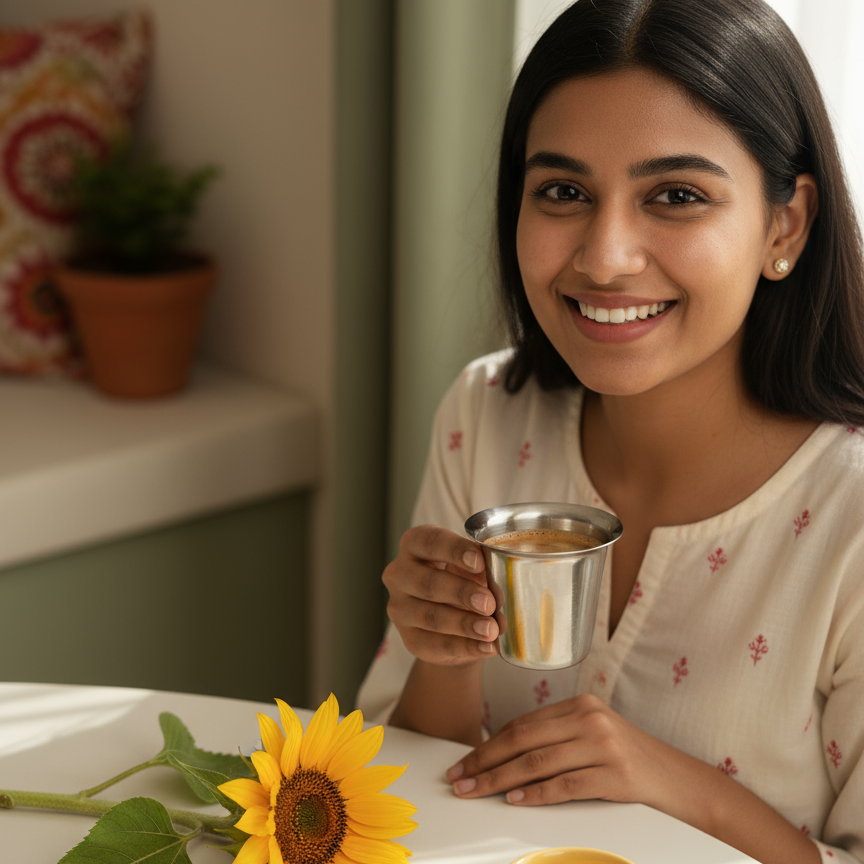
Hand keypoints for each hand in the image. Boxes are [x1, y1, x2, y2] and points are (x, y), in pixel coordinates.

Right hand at [383, 524, 500, 665]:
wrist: (453, 622)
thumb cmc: (464, 579)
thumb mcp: (473, 568)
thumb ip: (484, 572)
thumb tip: (501, 591)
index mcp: (414, 544)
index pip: (428, 541)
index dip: (453, 550)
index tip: (479, 562)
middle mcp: (398, 574)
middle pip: (426, 582)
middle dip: (461, 592)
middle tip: (489, 602)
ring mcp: (400, 608)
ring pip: (430, 616)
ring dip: (463, 624)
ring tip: (491, 629)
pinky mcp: (409, 639)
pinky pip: (434, 644)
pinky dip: (465, 646)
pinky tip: (487, 646)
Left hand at [445, 694, 677, 809]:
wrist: (678, 780)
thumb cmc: (628, 759)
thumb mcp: (592, 735)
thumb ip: (555, 737)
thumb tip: (502, 756)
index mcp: (579, 704)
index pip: (522, 724)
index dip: (488, 744)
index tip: (463, 763)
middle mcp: (589, 719)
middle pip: (523, 740)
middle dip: (485, 761)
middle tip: (459, 779)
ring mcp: (603, 745)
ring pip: (538, 762)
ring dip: (500, 779)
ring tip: (476, 792)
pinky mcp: (615, 774)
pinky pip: (565, 785)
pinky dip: (536, 794)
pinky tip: (515, 800)